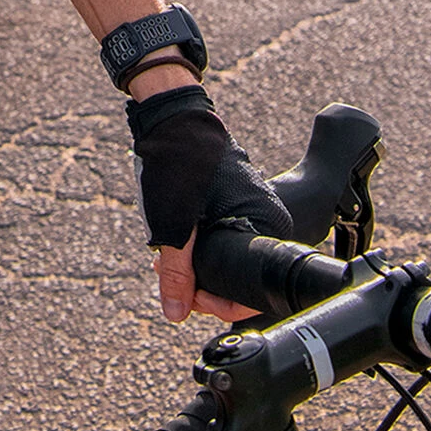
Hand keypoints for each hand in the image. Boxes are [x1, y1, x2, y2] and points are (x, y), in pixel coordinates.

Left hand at [126, 85, 291, 323]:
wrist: (173, 117)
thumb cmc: (179, 164)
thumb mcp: (173, 226)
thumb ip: (177, 273)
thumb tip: (176, 313)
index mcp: (265, 226)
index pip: (252, 290)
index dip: (218, 304)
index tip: (187, 301)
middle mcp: (265, 219)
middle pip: (238, 275)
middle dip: (202, 284)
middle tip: (171, 279)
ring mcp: (250, 208)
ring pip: (226, 256)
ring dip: (196, 265)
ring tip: (166, 260)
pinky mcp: (234, 200)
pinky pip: (222, 235)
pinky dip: (199, 245)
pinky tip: (174, 242)